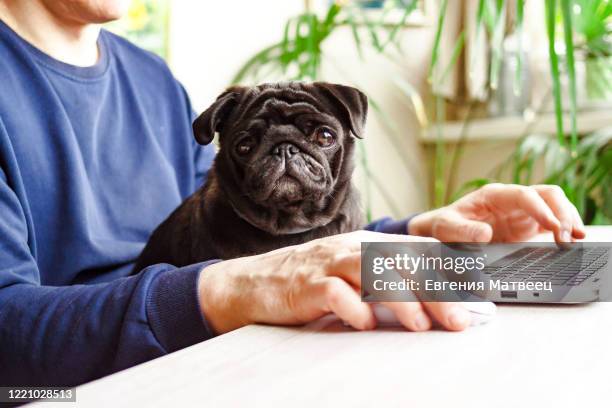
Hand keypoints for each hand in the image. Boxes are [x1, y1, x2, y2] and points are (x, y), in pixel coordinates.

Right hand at [198, 231, 473, 333]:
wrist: (257, 281)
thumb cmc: (313, 281)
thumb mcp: (353, 274)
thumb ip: (387, 283)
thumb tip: (434, 304)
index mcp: (368, 245)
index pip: (415, 254)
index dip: (447, 274)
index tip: (475, 298)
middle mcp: (353, 249)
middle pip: (401, 264)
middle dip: (434, 291)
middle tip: (458, 321)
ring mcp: (329, 264)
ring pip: (372, 272)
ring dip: (399, 299)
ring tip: (419, 324)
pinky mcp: (307, 284)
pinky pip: (334, 292)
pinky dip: (353, 308)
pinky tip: (364, 323)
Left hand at [409, 183, 585, 243]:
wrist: (444, 232)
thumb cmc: (445, 225)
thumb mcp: (446, 227)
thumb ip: (462, 230)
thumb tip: (485, 234)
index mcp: (495, 195)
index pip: (525, 195)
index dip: (540, 209)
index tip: (552, 226)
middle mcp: (513, 201)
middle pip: (548, 195)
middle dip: (562, 212)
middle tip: (566, 237)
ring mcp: (523, 213)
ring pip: (556, 206)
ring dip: (569, 220)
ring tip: (575, 239)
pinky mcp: (527, 227)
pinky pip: (552, 224)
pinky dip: (564, 230)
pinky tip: (572, 243)